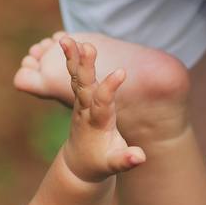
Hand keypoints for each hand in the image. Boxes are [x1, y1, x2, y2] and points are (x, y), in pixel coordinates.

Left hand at [58, 37, 144, 182]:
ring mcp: (80, 103)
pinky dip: (72, 60)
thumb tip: (140, 157)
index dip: (110, 88)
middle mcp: (85, 111)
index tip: (121, 71)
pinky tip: (69, 40)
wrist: (78, 164)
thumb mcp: (113, 165)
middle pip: (84, 86)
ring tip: (65, 38)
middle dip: (85, 67)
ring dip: (72, 58)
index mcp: (97, 124)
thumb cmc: (100, 163)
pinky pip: (75, 76)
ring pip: (75, 78)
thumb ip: (126, 160)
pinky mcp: (79, 98)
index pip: (102, 103)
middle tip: (87, 46)